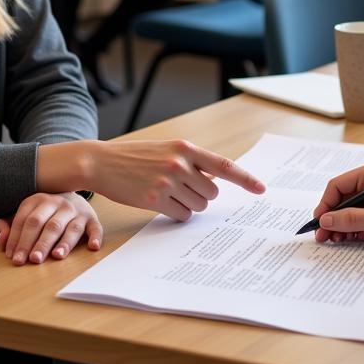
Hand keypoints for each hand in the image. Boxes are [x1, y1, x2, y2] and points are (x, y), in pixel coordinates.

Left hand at [0, 192, 102, 266]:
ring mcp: (76, 211)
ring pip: (70, 227)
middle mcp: (58, 203)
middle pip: (47, 224)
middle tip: (32, 259)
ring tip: (56, 256)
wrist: (70, 196)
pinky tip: (93, 246)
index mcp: (38, 200)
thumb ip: (5, 228)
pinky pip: (95, 227)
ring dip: (64, 242)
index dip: (18, 240)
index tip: (14, 257)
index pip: (26, 221)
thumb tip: (1, 239)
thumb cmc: (42, 213)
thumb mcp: (21, 216)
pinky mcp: (91, 219)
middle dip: (39, 243)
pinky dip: (95, 237)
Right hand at [86, 138, 264, 221]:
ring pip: (199, 206)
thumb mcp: (167, 149)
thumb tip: (216, 179)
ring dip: (188, 204)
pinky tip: (159, 201)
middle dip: (201, 194)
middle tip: (180, 187)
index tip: (261, 189)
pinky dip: (176, 213)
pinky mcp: (154, 199)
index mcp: (185, 148)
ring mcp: (167, 182)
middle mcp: (179, 164)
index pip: (223, 165)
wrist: (102, 162)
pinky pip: (182, 215)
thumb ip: (192, 161)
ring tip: (167, 192)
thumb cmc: (136, 157)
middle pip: (212, 193)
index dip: (245, 178)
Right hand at [310, 161, 363, 244]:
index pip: (338, 186)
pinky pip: (361, 214)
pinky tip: (356, 238)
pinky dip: (356, 227)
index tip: (319, 224)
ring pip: (350, 208)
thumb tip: (326, 221)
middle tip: (325, 238)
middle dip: (334, 218)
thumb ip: (354, 219)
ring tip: (339, 241)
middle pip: (342, 198)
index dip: (325, 205)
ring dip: (343, 225)